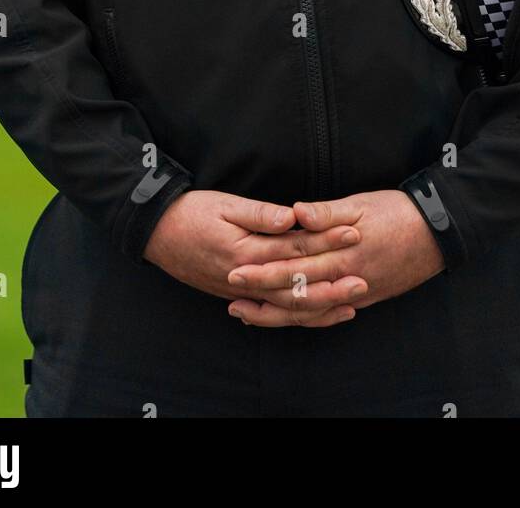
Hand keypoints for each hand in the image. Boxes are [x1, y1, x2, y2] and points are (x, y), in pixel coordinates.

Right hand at [143, 189, 366, 325]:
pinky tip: (315, 314)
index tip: (354, 231)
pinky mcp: (238, 296)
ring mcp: (241, 292)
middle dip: (332, 282)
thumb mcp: (224, 203)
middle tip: (363, 279)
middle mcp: (246, 278)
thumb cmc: (191, 213)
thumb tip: (291, 217)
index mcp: (246, 251)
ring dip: (319, 306)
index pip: (295, 247)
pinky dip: (295, 316)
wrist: (156, 233)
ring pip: (286, 306)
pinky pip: (271, 313)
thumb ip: (259, 213)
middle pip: (296, 284)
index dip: (326, 239)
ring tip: (350, 304)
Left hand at [224, 190, 445, 326]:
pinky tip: (289, 317)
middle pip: (298, 289)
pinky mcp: (365, 298)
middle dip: (263, 293)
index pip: (295, 263)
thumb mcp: (362, 203)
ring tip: (249, 313)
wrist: (438, 233)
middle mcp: (346, 277)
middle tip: (232, 293)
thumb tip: (295, 212)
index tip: (237, 269)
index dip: (264, 268)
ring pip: (311, 309)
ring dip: (279, 312)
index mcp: (342, 251)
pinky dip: (307, 317)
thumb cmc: (398, 212)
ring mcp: (356, 292)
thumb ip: (327, 212)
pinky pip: (330, 313)